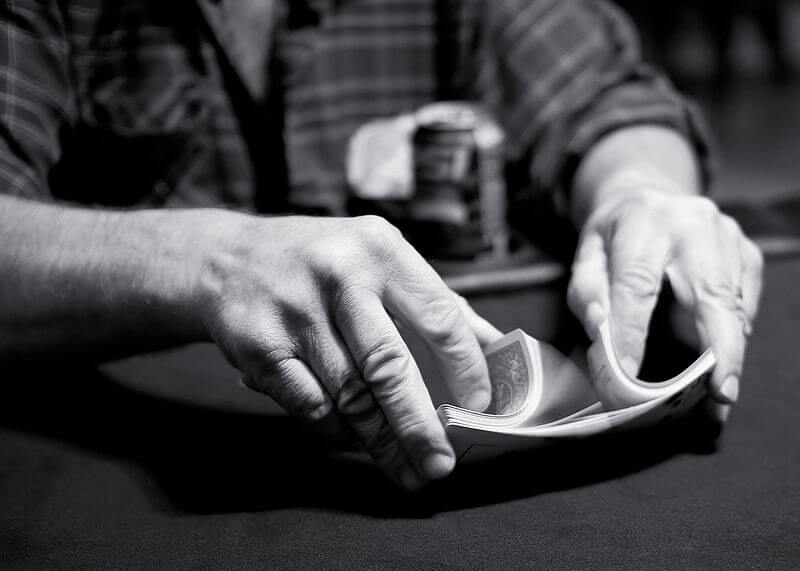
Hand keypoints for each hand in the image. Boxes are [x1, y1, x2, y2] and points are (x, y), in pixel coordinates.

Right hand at [194, 213, 497, 488]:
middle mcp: (339, 275)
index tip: (479, 407)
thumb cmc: (319, 263)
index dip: (466, 369)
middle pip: (391, 366)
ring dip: (382, 441)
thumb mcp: (378, 258)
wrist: (227, 259)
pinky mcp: (260, 347)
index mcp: (381, 249)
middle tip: (441, 463)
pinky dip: (338, 433)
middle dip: (421, 425)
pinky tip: (356, 442)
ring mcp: (295, 311)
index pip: (439, 316)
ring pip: (351, 395)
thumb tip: (492, 347)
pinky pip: (311, 407)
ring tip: (406, 469)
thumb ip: (432, 300)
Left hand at [567, 186, 762, 424]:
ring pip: (732, 306)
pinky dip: (734, 336)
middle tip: (720, 394)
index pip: (636, 284)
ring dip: (728, 353)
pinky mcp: (747, 252)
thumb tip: (599, 328)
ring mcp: (727, 237)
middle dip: (719, 349)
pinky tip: (721, 358)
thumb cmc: (614, 235)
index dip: (631, 331)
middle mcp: (692, 225)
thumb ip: (586, 291)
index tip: (629, 374)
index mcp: (643, 223)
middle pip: (710, 293)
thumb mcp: (586, 254)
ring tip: (718, 395)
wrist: (648, 195)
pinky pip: (745, 304)